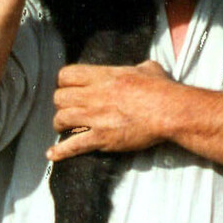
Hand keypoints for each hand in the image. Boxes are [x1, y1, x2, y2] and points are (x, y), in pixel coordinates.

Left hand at [47, 60, 176, 161]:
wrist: (169, 112)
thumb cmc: (162, 89)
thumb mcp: (148, 68)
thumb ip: (137, 67)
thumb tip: (141, 68)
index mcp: (104, 76)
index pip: (67, 74)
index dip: (64, 82)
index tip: (68, 87)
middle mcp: (94, 95)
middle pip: (59, 97)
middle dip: (61, 103)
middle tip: (68, 108)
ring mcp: (95, 117)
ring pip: (61, 118)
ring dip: (59, 124)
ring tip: (62, 127)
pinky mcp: (101, 138)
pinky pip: (73, 145)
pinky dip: (61, 151)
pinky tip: (52, 154)